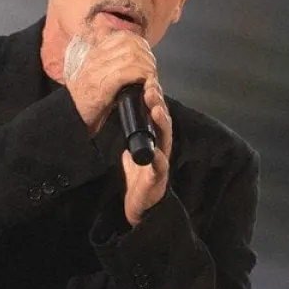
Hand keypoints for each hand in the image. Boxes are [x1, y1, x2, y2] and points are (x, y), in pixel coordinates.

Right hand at [64, 30, 157, 136]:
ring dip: (146, 67)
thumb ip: (106, 63)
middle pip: (130, 44)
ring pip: (132, 56)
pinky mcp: (103, 84)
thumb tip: (125, 55)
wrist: (69, 116)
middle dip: (146, 56)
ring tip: (149, 78)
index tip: (146, 58)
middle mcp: (95, 58)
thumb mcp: (93, 75)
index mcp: (94, 54)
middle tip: (151, 69)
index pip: (123, 36)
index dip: (140, 44)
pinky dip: (141, 76)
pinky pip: (128, 72)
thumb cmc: (85, 101)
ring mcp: (98, 70)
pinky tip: (144, 84)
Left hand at [123, 75, 171, 225]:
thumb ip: (131, 143)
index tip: (147, 82)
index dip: (153, 99)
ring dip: (161, 123)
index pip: (155, 116)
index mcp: (154, 141)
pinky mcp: (158, 178)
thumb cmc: (140, 181)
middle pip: (162, 122)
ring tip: (156, 108)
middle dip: (158, 103)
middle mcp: (161, 148)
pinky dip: (158, 158)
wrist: (141, 207)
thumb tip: (124, 128)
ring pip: (165, 138)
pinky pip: (159, 166)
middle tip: (151, 87)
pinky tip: (156, 150)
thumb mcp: (132, 156)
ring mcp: (161, 162)